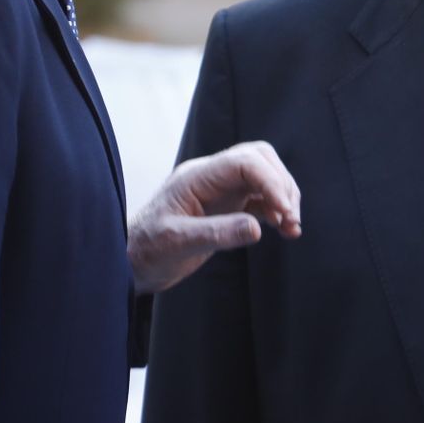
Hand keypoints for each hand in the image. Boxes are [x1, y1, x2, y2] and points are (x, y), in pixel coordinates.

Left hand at [128, 141, 301, 294]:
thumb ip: (217, 233)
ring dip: (283, 198)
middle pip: (259, 159)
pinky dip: (277, 210)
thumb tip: (257, 228)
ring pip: (264, 176)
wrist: (131, 262)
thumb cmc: (147, 250)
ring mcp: (220, 190)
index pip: (244, 161)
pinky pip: (260, 198)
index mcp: (197, 177)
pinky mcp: (227, 206)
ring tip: (292, 228)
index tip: (285, 210)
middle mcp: (211, 177)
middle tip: (291, 218)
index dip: (271, 181)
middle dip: (282, 185)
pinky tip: (285, 229)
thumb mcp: (177, 243)